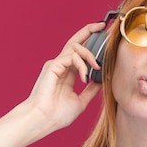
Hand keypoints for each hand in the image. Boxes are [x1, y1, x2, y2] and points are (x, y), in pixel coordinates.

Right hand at [22, 21, 105, 135]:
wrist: (44, 120)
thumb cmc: (57, 114)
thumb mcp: (81, 101)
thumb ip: (90, 90)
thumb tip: (101, 81)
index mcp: (67, 73)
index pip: (80, 53)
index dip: (90, 43)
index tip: (103, 36)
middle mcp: (61, 66)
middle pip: (75, 42)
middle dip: (89, 31)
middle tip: (102, 25)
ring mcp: (56, 65)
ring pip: (75, 47)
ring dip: (89, 54)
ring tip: (97, 67)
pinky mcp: (52, 66)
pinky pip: (71, 57)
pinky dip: (81, 65)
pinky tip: (85, 77)